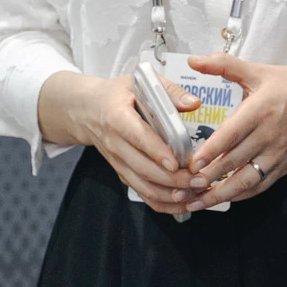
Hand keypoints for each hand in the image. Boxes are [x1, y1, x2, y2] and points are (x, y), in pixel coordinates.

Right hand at [37, 72, 204, 215]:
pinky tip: (184, 203)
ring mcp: (118, 162)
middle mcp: (115, 144)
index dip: (156, 152)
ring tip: (195, 194)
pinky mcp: (123, 174)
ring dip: (170, 194)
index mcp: (117, 117)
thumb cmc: (118, 95)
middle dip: (173, 179)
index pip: (138, 137)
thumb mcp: (139, 82)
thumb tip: (194, 104)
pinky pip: (142, 194)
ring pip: (143, 186)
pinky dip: (163, 203)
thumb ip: (168, 91)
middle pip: (143, 168)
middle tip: (199, 180)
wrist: (88, 111)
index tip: (176, 163)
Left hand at [183, 55, 286, 207]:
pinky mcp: (285, 166)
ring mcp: (278, 154)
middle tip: (184, 187)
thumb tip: (193, 60)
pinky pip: (260, 185)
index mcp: (260, 110)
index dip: (211, 151)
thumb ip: (224, 65)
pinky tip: (223, 198)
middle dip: (208, 178)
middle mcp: (269, 135)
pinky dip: (241, 195)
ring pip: (247, 180)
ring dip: (221, 194)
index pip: (231, 134)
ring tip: (197, 203)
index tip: (192, 164)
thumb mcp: (259, 70)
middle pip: (235, 162)